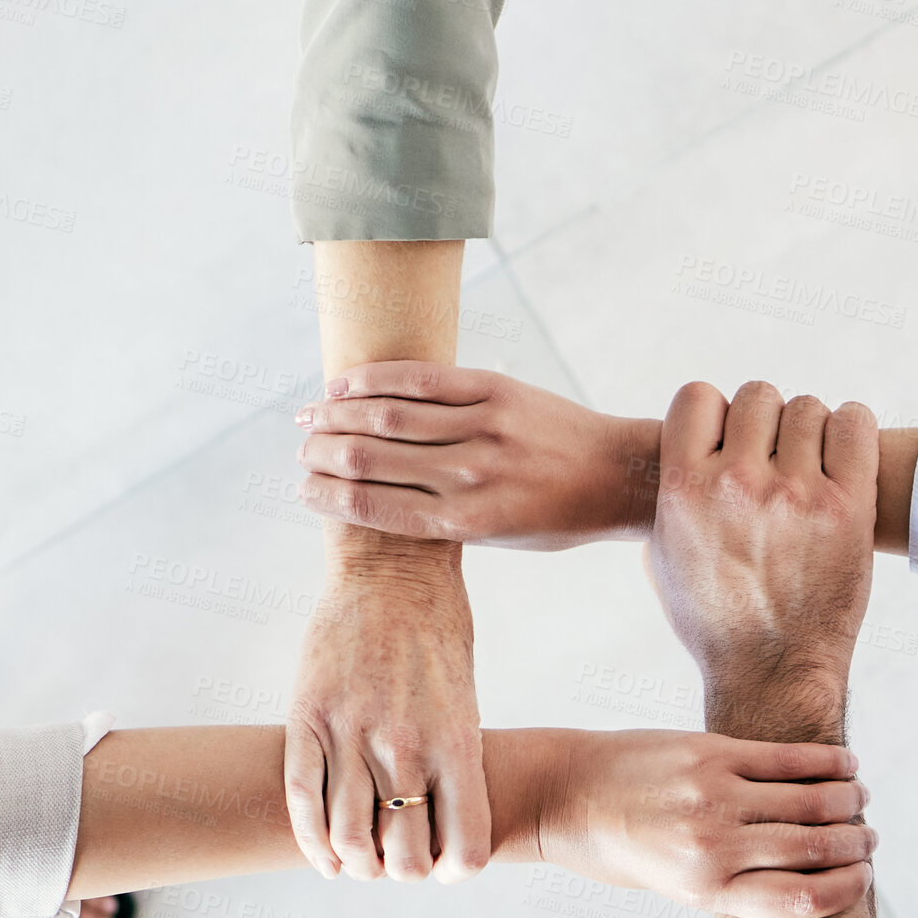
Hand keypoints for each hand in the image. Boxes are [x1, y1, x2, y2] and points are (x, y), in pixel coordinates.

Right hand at [285, 543, 490, 883]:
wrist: (392, 570)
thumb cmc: (440, 635)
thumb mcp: (464, 701)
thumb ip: (452, 762)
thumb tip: (437, 825)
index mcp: (458, 742)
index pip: (465, 848)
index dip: (454, 870)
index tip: (445, 862)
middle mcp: (407, 745)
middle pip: (403, 856)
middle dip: (402, 870)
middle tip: (398, 857)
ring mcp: (352, 732)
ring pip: (349, 839)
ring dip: (357, 864)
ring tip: (362, 859)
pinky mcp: (307, 718)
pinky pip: (302, 802)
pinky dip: (314, 844)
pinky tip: (326, 857)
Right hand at [295, 362, 659, 549]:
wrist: (618, 475)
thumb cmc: (555, 518)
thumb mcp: (499, 538)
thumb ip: (440, 520)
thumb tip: (370, 493)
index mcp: (467, 523)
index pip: (372, 507)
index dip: (325, 497)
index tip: (301, 489)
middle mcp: (471, 476)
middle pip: (368, 459)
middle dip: (321, 454)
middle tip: (299, 450)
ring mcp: (483, 427)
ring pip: (385, 415)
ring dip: (333, 414)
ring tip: (307, 417)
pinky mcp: (496, 389)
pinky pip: (421, 379)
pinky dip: (374, 379)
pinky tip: (343, 384)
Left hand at [536, 729, 874, 917]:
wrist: (562, 791)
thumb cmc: (613, 846)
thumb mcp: (670, 883)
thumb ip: (729, 879)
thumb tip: (799, 869)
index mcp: (705, 890)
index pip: (802, 898)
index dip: (846, 890)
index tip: (863, 879)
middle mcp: (714, 845)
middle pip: (815, 849)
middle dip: (855, 846)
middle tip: (869, 839)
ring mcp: (714, 794)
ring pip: (810, 800)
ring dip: (849, 802)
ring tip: (860, 802)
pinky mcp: (710, 751)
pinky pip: (786, 758)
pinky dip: (826, 761)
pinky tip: (845, 764)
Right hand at [648, 381, 878, 703]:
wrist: (772, 672)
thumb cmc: (714, 620)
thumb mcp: (665, 557)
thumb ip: (671, 497)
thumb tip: (682, 453)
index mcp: (684, 489)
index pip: (698, 396)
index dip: (715, 414)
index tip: (727, 442)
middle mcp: (736, 484)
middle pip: (757, 396)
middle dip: (765, 422)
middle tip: (775, 458)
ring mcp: (795, 493)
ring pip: (807, 408)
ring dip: (809, 431)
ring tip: (810, 467)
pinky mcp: (848, 505)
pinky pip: (855, 424)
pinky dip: (850, 431)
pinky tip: (842, 456)